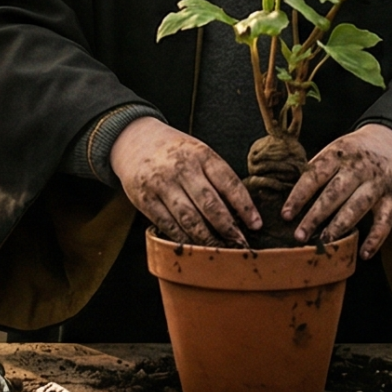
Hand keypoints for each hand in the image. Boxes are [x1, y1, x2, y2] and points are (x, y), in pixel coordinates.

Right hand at [108, 118, 261, 246]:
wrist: (135, 140)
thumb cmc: (177, 152)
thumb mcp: (199, 153)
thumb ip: (217, 177)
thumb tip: (242, 213)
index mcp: (201, 155)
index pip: (229, 182)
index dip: (245, 206)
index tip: (256, 225)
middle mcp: (181, 168)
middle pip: (210, 204)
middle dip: (228, 228)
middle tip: (242, 245)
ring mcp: (161, 184)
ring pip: (189, 218)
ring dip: (208, 238)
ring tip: (221, 251)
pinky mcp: (145, 200)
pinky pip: (168, 225)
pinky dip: (184, 239)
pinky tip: (195, 248)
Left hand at [282, 124, 391, 255]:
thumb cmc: (354, 153)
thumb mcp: (335, 151)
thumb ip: (316, 170)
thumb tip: (288, 197)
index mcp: (339, 154)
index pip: (315, 176)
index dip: (299, 196)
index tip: (286, 215)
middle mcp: (359, 167)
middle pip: (334, 193)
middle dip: (315, 216)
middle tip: (299, 236)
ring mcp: (378, 183)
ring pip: (357, 207)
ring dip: (339, 226)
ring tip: (324, 243)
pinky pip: (385, 221)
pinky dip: (375, 239)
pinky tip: (363, 254)